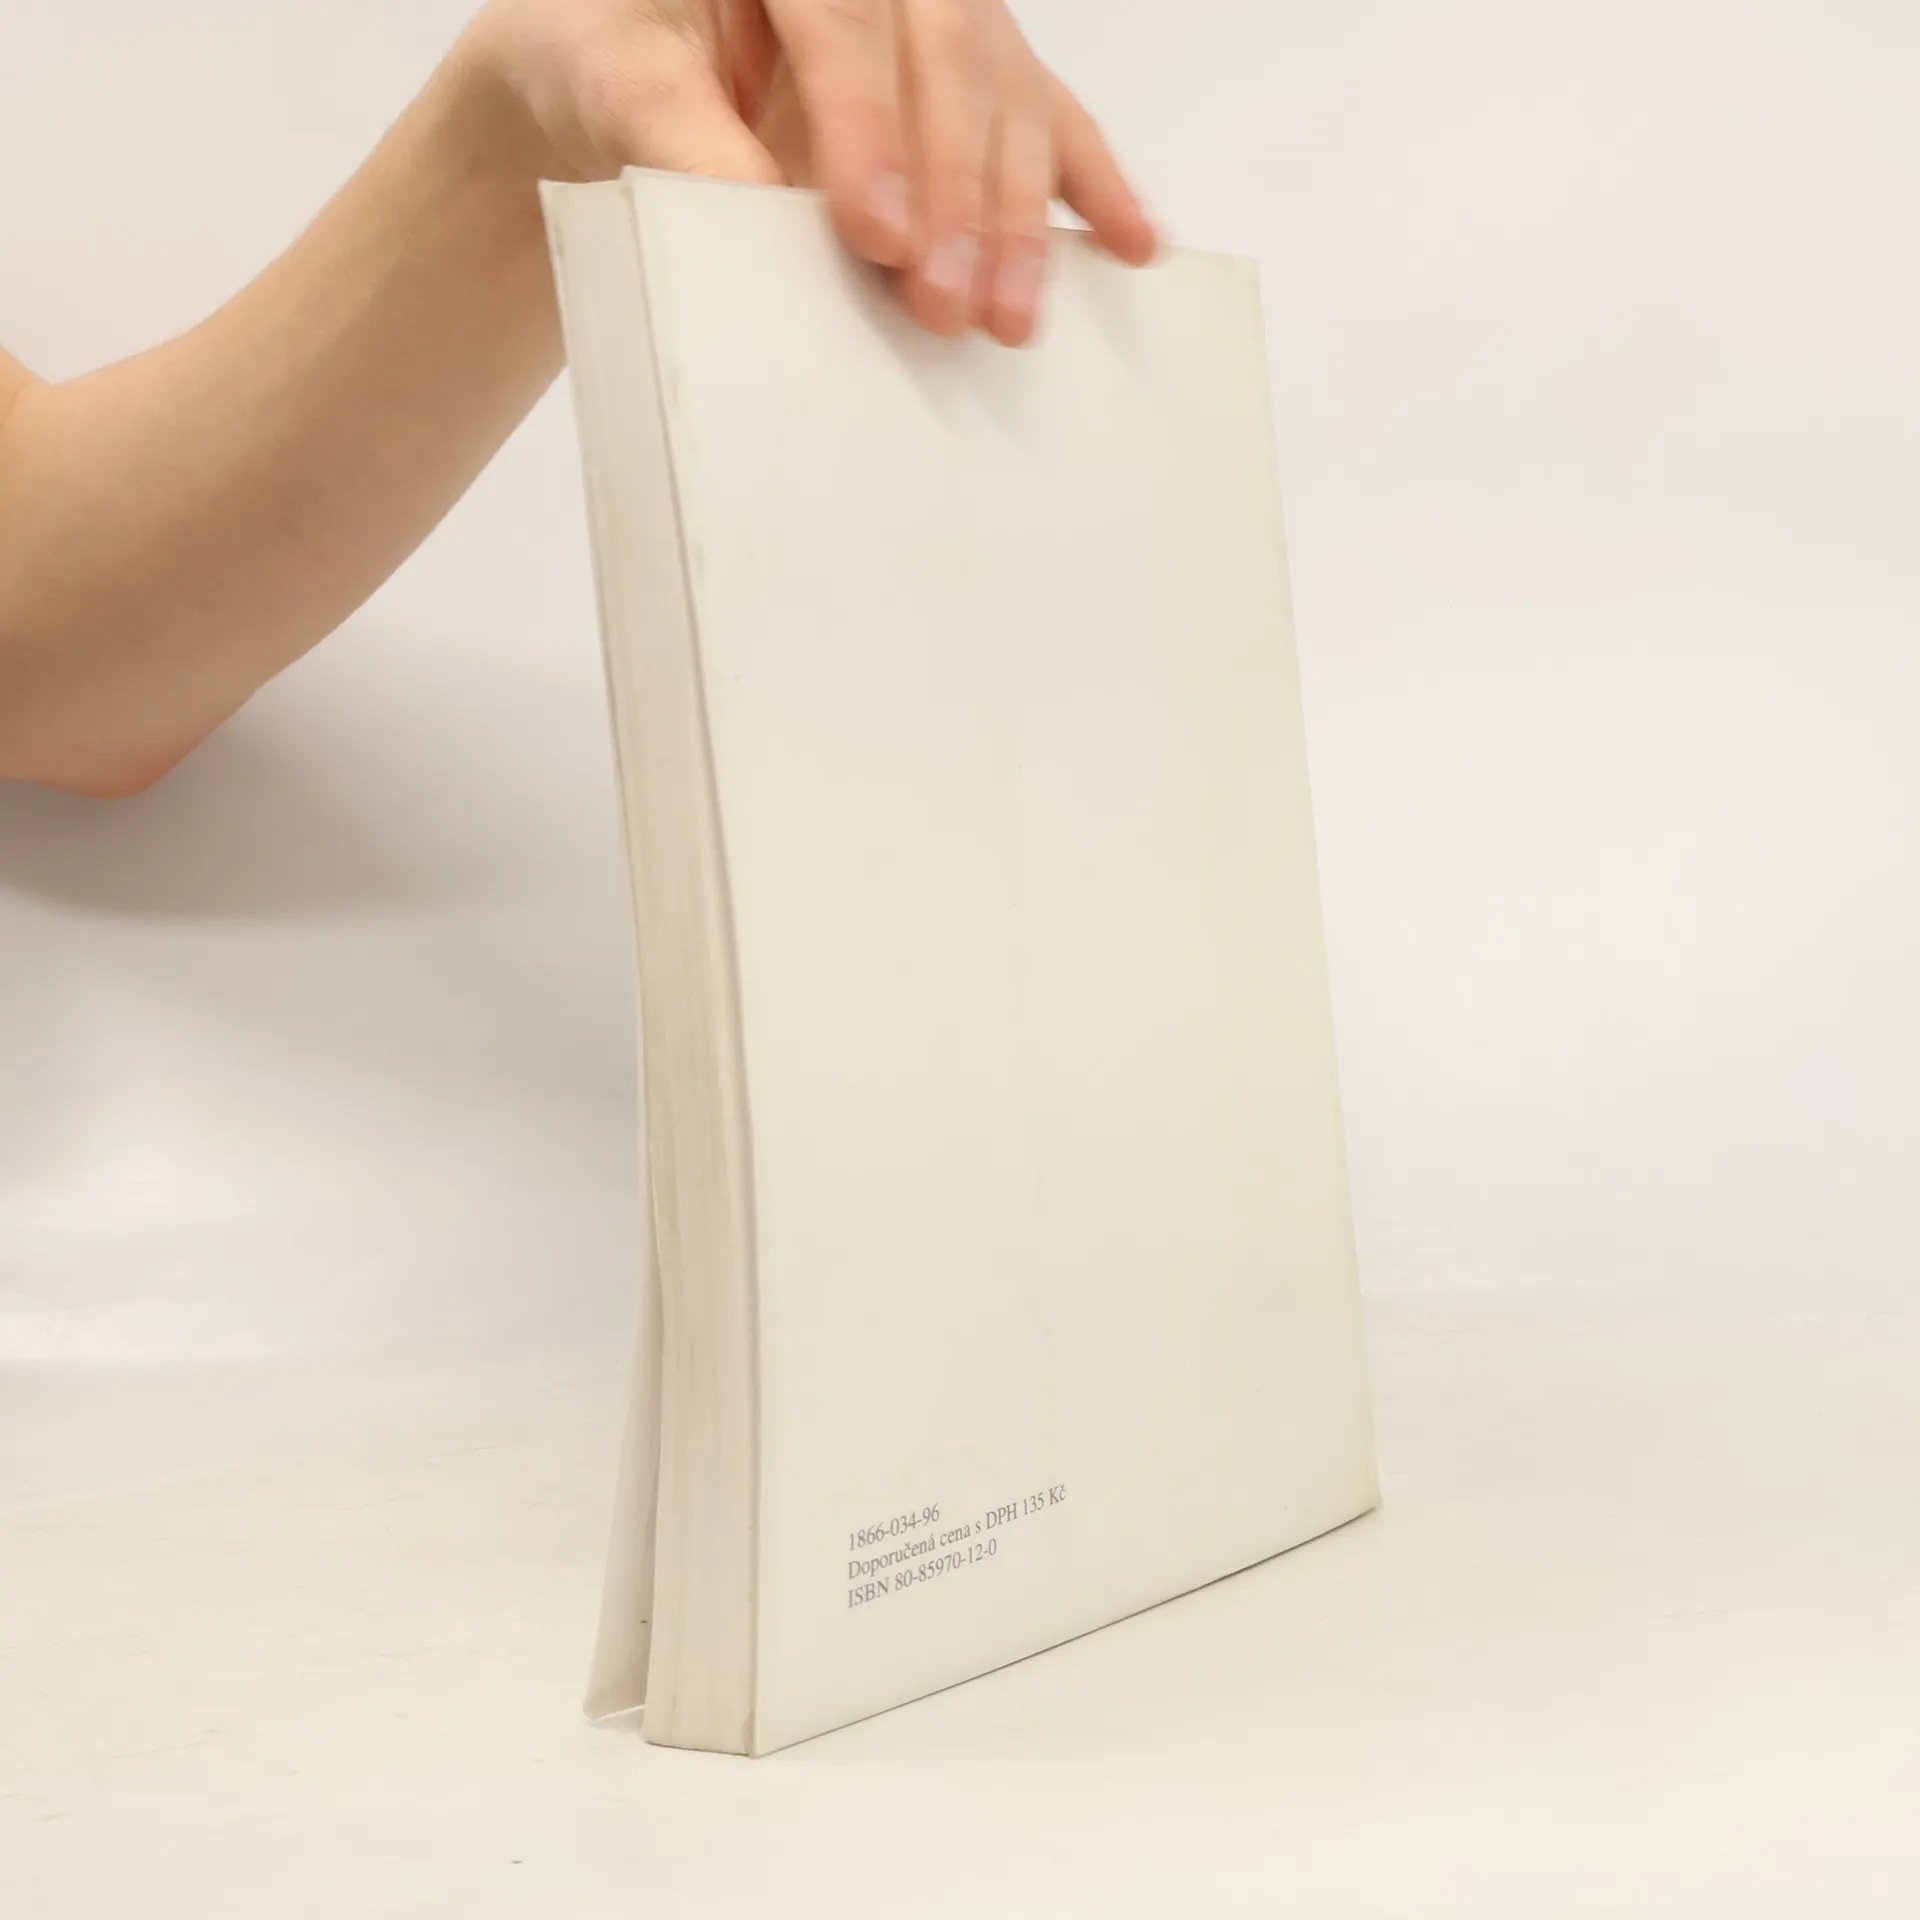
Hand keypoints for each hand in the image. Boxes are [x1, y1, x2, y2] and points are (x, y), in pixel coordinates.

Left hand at [458, 0, 1157, 345]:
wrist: (605, 71)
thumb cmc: (599, 64)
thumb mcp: (609, 87)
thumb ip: (677, 135)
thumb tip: (757, 211)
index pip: (843, 17)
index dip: (869, 127)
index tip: (876, 237)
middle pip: (948, 53)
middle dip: (956, 189)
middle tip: (947, 306)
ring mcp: (930, 14)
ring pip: (1005, 91)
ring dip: (1017, 214)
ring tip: (1009, 316)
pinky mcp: (965, 77)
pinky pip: (1046, 118)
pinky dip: (1093, 185)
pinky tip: (1133, 244)